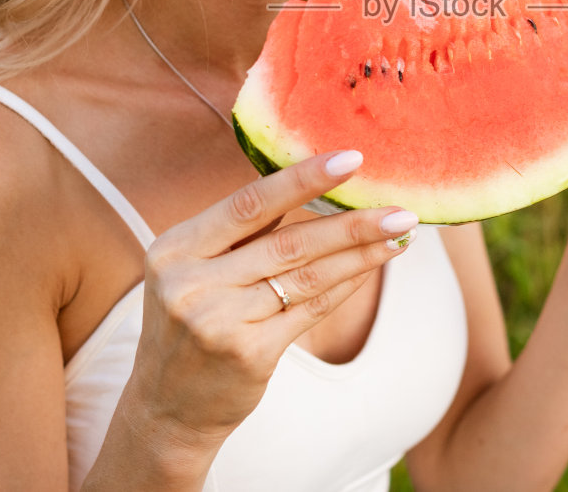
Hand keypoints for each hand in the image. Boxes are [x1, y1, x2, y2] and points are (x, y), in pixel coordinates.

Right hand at [122, 151, 417, 445]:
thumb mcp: (191, 270)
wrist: (166, 408)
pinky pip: (311, 310)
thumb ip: (238, 233)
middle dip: (352, 223)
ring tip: (399, 235)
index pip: (249, 204)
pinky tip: (372, 268)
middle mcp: (191, 284)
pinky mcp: (249, 354)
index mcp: (174, 249)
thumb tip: (309, 182)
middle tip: (400, 208)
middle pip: (289, 242)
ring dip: (360, 253)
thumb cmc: (190, 323)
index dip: (303, 178)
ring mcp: (220, 322)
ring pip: (308, 276)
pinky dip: (346, 285)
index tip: (351, 159)